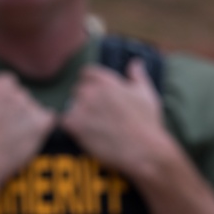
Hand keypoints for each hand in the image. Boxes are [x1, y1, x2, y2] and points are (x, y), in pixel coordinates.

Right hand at [0, 61, 56, 189]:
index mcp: (0, 85)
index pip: (10, 82)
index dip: (2, 98)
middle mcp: (18, 94)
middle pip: (23, 96)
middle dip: (16, 108)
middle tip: (3, 128)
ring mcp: (31, 110)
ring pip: (35, 108)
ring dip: (28, 118)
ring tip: (13, 136)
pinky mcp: (41, 126)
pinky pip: (51, 118)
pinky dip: (44, 125)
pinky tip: (32, 135)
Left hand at [61, 58, 177, 180]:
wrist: (144, 150)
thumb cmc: (147, 123)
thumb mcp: (147, 95)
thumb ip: (137, 76)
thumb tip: (135, 62)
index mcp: (106, 81)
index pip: (86, 74)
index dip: (91, 85)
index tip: (99, 98)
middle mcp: (91, 91)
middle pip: (78, 91)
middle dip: (86, 102)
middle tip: (99, 118)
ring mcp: (81, 107)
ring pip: (71, 107)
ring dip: (79, 115)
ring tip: (95, 129)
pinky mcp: (75, 125)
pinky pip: (65, 122)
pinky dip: (73, 129)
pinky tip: (88, 136)